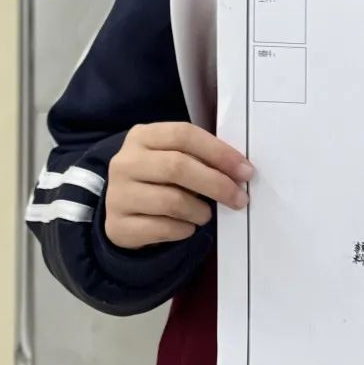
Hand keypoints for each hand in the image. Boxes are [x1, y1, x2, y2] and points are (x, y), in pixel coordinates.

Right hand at [105, 121, 254, 249]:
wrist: (124, 211)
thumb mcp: (173, 158)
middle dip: (216, 183)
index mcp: (143, 136)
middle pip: (177, 167)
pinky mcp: (118, 225)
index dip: (218, 152)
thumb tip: (239, 170)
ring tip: (206, 214)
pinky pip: (162, 228)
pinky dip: (184, 230)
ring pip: (171, 201)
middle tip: (239, 198)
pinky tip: (187, 226)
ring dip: (200, 210)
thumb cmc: (160, 180)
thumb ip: (200, 157)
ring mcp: (118, 194)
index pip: (184, 134)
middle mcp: (125, 162)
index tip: (245, 170)